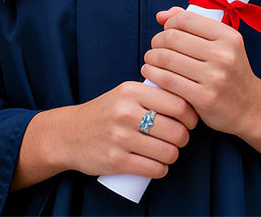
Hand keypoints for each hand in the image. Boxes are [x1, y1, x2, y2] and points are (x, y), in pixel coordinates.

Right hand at [12, 80, 197, 188]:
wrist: (69, 133)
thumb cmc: (105, 112)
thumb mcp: (124, 92)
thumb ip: (151, 92)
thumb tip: (187, 99)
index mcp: (131, 91)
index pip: (177, 103)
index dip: (190, 114)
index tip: (190, 120)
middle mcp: (126, 112)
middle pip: (175, 129)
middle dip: (184, 137)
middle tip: (181, 138)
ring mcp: (120, 138)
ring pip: (167, 151)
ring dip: (174, 155)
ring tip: (170, 151)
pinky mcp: (116, 161)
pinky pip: (153, 169)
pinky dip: (162, 169)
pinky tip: (160, 165)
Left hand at [141, 7, 260, 137]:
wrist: (250, 107)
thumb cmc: (230, 71)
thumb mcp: (221, 44)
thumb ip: (193, 25)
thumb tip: (161, 15)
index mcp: (228, 36)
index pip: (186, 19)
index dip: (170, 23)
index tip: (166, 32)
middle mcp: (224, 54)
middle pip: (174, 37)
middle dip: (157, 40)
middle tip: (154, 47)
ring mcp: (215, 77)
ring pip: (168, 58)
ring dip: (152, 57)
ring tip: (150, 59)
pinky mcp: (205, 98)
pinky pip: (169, 80)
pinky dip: (154, 73)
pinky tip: (149, 72)